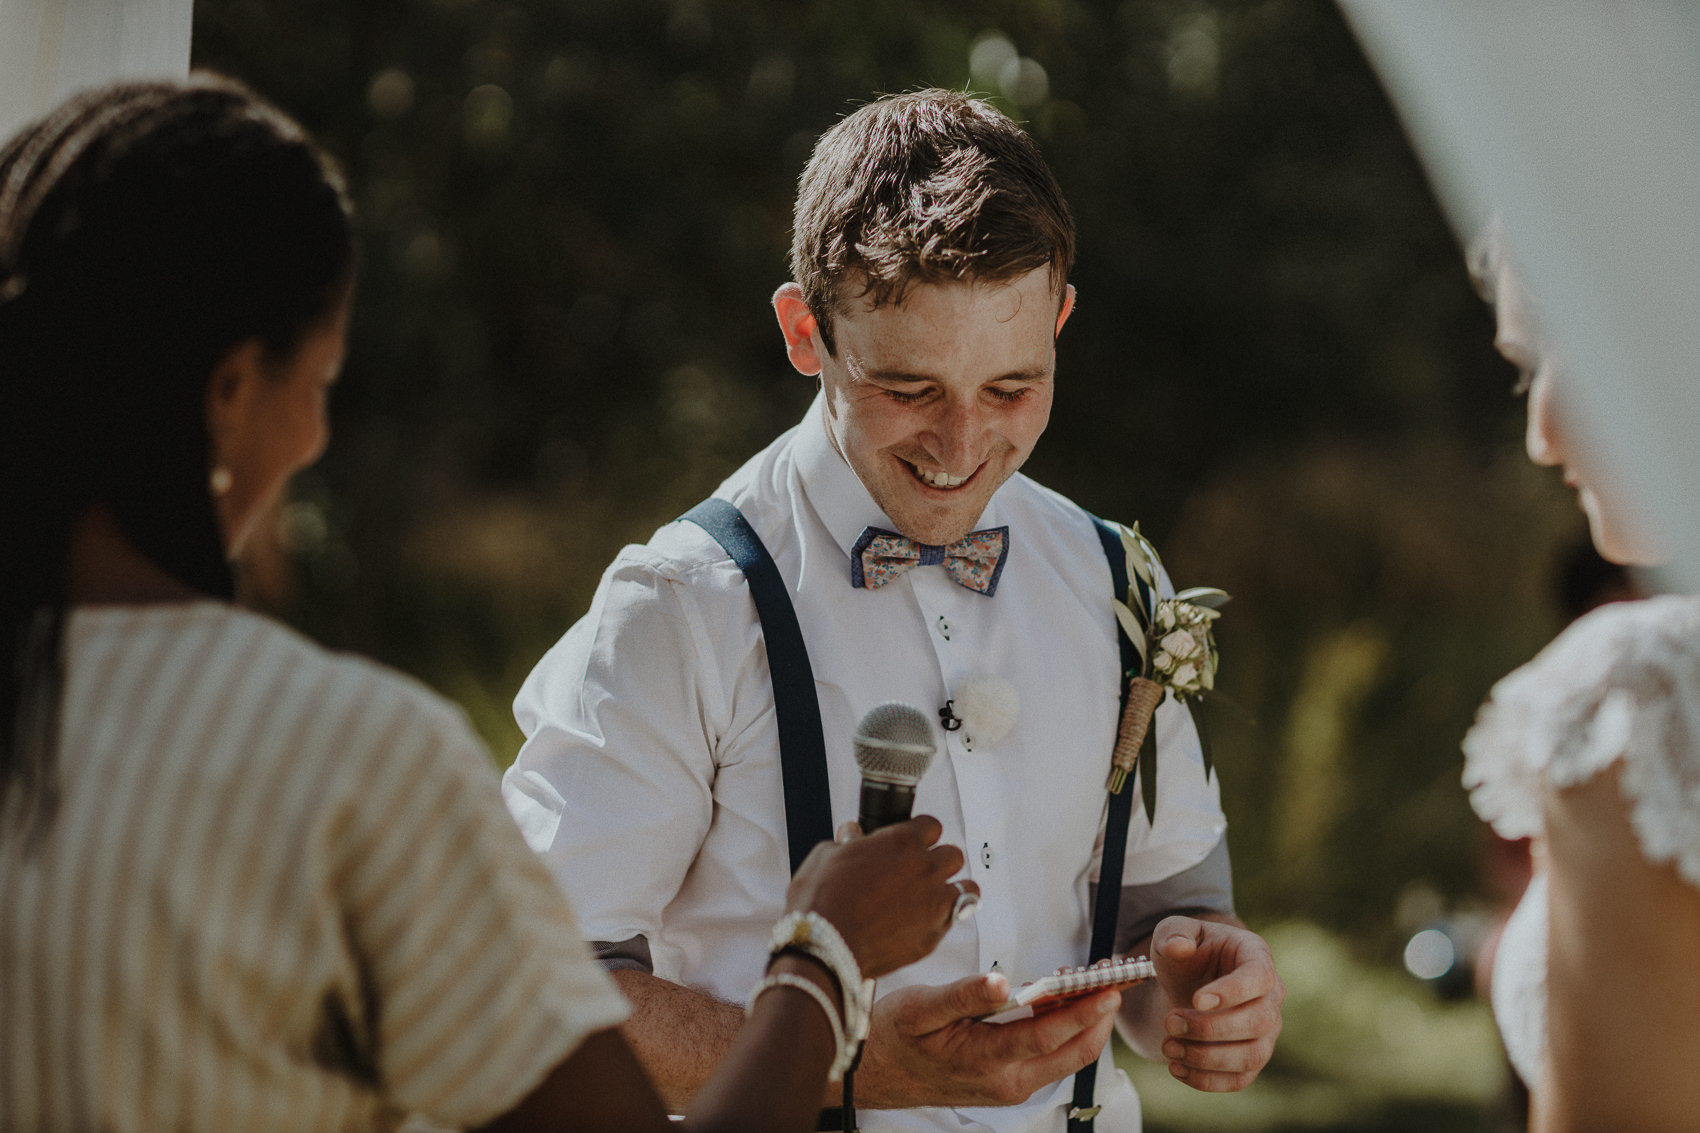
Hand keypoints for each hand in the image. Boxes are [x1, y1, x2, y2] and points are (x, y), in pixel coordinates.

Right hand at [785, 815, 968, 978]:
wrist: (827, 947)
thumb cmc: (821, 900)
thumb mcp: (826, 856)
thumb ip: (847, 841)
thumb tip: (852, 834)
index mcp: (901, 841)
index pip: (931, 825)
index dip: (920, 834)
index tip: (911, 844)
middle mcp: (925, 868)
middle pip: (953, 855)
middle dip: (938, 860)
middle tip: (919, 872)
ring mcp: (934, 902)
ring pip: (968, 887)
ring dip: (954, 888)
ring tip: (936, 896)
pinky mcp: (934, 933)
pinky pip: (955, 919)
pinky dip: (944, 918)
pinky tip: (924, 921)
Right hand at [855, 974, 1119, 1107]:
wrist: (874, 1073)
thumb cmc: (894, 1036)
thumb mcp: (921, 1007)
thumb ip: (964, 994)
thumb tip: (1000, 981)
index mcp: (986, 1062)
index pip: (1049, 1036)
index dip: (1084, 1011)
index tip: (1109, 988)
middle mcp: (1006, 1082)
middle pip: (1072, 1053)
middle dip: (1099, 1016)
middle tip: (1114, 979)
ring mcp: (1009, 1087)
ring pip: (1065, 1057)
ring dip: (1085, 1022)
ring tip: (1092, 983)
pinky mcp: (1008, 1083)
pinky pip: (1050, 1057)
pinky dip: (1065, 1030)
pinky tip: (1063, 1001)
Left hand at [1150, 915, 1283, 1091]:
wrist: (1190, 981)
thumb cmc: (1188, 953)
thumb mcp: (1174, 931)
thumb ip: (1174, 933)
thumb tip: (1179, 947)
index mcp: (1256, 956)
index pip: (1259, 977)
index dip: (1232, 992)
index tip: (1196, 1000)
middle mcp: (1270, 996)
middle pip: (1259, 1021)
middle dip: (1210, 1028)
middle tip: (1170, 1022)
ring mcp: (1265, 1031)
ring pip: (1252, 1055)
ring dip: (1207, 1058)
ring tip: (1169, 1047)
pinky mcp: (1251, 1058)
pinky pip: (1240, 1079)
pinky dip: (1207, 1080)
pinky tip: (1177, 1068)